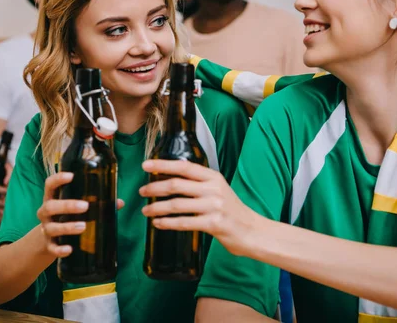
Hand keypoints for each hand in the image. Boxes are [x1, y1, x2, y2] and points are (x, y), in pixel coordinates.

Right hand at [37, 172, 124, 257]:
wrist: (46, 242)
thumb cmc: (64, 218)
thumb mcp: (74, 209)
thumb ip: (95, 204)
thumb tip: (120, 202)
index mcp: (52, 198)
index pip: (50, 184)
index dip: (58, 178)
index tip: (71, 176)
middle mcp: (45, 212)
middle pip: (50, 206)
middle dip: (67, 205)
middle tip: (85, 206)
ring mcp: (45, 229)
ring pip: (52, 227)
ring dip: (67, 227)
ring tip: (83, 226)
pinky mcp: (48, 245)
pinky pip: (52, 247)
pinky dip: (60, 249)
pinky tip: (69, 250)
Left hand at [139, 159, 260, 257]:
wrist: (254, 232)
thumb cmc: (232, 212)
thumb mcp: (218, 190)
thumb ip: (199, 184)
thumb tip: (170, 181)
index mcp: (213, 177)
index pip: (184, 167)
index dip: (163, 165)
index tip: (146, 165)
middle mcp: (213, 189)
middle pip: (176, 184)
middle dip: (155, 188)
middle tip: (142, 191)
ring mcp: (214, 206)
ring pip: (176, 204)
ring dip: (157, 208)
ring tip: (146, 211)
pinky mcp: (213, 224)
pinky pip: (184, 222)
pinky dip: (167, 223)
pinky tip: (158, 223)